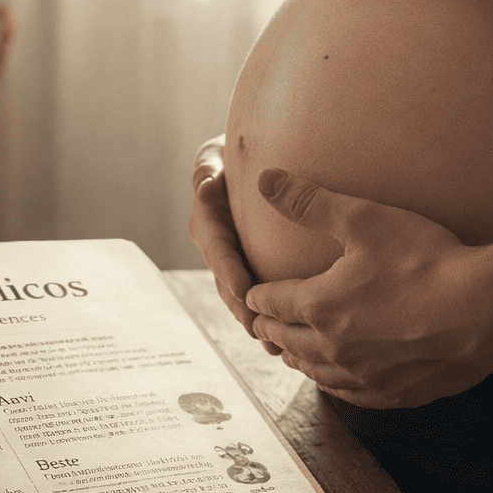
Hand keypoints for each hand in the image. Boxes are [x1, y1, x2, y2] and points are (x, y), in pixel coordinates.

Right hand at [187, 135, 280, 353]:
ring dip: (255, 319)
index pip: (216, 247)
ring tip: (274, 344)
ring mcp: (234, 258)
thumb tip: (204, 187)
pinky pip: (259, 292)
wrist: (259, 157)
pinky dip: (270, 313)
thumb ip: (208, 167)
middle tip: (260, 331)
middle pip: (227, 281)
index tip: (244, 291)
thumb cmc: (237, 148)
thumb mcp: (218, 153)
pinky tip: (288, 337)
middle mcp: (217, 243)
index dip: (228, 270)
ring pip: (242, 294)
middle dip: (242, 307)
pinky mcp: (252, 266)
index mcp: (207, 217)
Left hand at [244, 170, 492, 407]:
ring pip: (316, 372)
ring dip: (297, 358)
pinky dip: (334, 384)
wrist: (488, 310)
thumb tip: (264, 180)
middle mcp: (334, 347)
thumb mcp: (362, 218)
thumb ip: (309, 201)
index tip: (250, 293)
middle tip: (261, 324)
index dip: (257, 295)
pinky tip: (338, 381)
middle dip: (270, 328)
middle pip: (287, 340)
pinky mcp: (398, 393)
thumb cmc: (424, 260)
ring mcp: (366, 376)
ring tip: (289, 353)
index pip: (271, 302)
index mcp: (318, 305)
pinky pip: (352, 395)